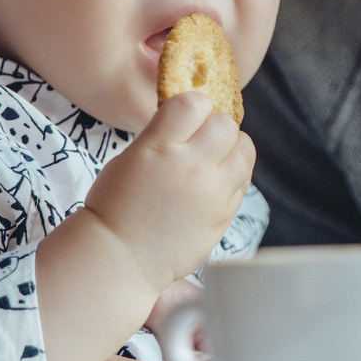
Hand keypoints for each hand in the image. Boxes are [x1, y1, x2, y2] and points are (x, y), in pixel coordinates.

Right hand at [86, 91, 252, 294]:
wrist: (121, 258)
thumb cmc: (116, 206)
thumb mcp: (130, 157)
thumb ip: (164, 135)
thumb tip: (194, 119)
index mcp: (159, 146)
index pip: (195, 103)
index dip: (194, 105)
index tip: (188, 115)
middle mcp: (191, 165)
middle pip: (226, 123)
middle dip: (215, 125)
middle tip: (203, 139)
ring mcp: (212, 192)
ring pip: (244, 150)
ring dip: (232, 148)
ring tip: (216, 159)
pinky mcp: (224, 215)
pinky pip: (244, 181)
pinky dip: (234, 176)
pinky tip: (216, 182)